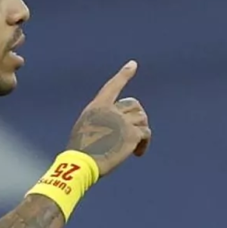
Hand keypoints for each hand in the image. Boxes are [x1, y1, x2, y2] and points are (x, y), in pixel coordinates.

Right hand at [67, 60, 151, 176]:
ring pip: (142, 119)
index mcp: (97, 107)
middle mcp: (111, 110)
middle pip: (135, 105)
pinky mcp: (131, 134)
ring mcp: (122, 121)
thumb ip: (103, 122)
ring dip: (141, 131)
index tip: (133, 64)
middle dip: (137, 117)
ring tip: (135, 146)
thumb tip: (123, 127)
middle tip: (134, 133)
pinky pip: (145, 134)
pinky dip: (144, 144)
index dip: (124, 75)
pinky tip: (137, 154)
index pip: (113, 86)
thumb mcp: (86, 130)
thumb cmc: (81, 152)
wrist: (82, 162)